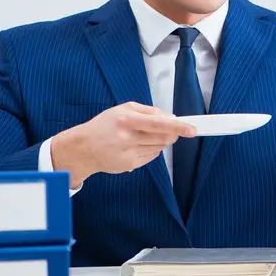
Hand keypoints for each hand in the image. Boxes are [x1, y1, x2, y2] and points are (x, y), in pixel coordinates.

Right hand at [51, 102, 196, 188]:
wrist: (84, 148)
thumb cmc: (105, 125)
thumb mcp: (124, 109)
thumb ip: (149, 111)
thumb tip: (171, 117)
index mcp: (126, 120)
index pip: (158, 123)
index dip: (177, 126)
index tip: (191, 129)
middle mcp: (127, 138)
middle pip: (162, 137)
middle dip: (172, 133)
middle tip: (172, 130)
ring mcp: (128, 153)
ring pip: (159, 147)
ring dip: (161, 140)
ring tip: (145, 135)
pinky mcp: (129, 165)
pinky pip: (151, 156)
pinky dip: (151, 149)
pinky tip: (137, 145)